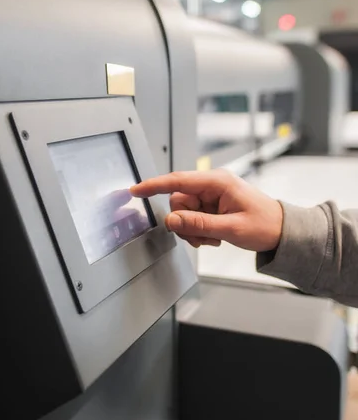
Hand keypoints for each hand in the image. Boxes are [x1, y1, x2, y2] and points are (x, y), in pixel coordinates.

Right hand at [131, 170, 282, 250]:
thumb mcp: (231, 228)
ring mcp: (211, 195)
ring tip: (213, 238)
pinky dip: (198, 231)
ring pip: (184, 213)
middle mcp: (211, 185)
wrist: (282, 231)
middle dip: (185, 222)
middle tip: (202, 238)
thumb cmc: (265, 224)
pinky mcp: (212, 206)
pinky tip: (214, 236)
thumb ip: (198, 224)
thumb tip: (171, 220)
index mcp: (217, 182)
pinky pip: (192, 218)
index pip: (178, 181)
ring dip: (193, 230)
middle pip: (178, 202)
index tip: (136, 190)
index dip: (155, 186)